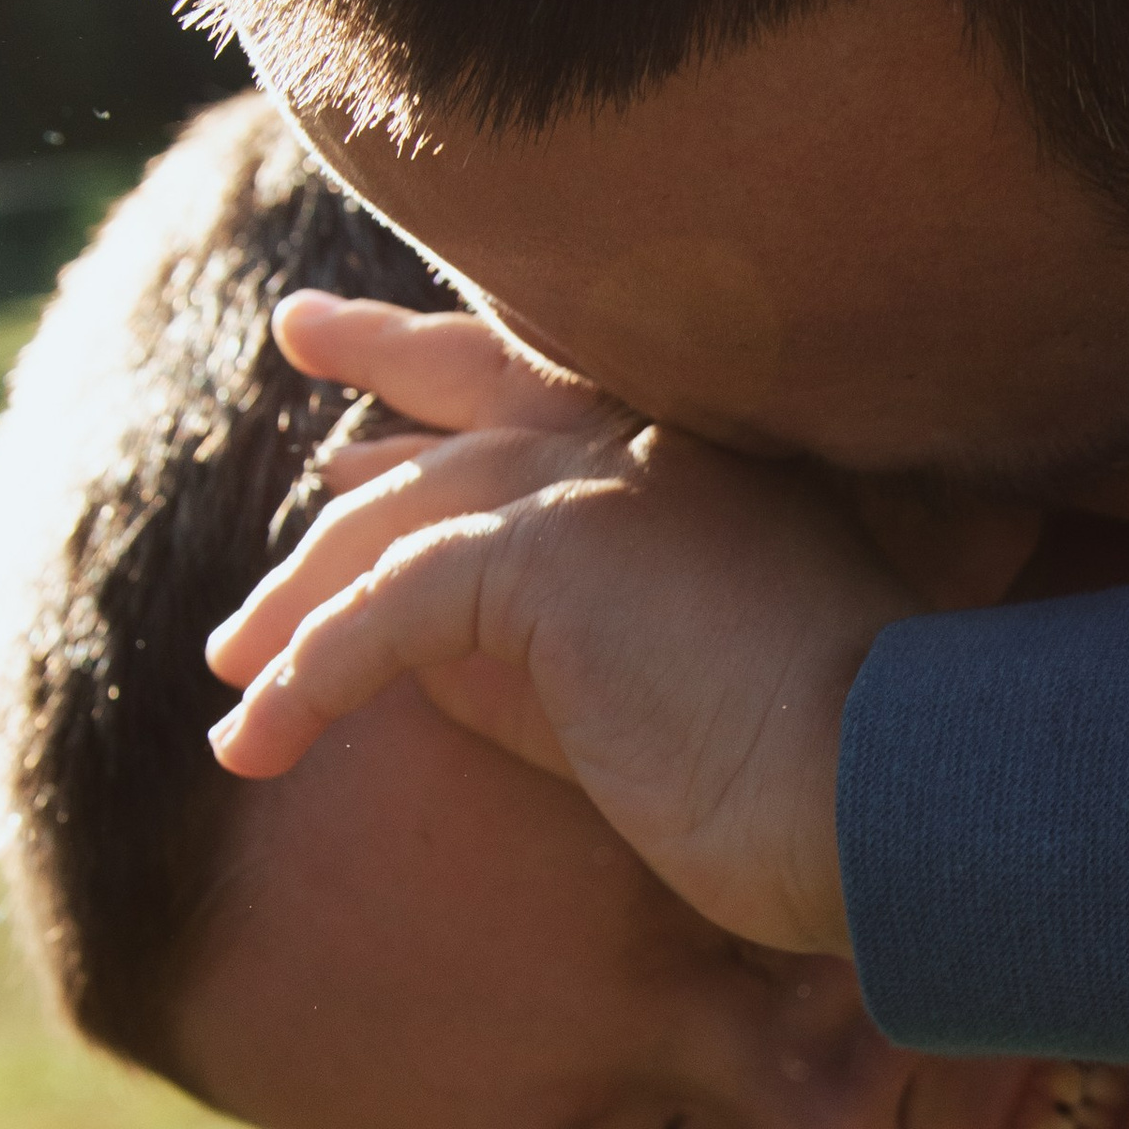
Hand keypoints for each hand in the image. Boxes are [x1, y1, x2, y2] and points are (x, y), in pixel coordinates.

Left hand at [204, 296, 910, 952]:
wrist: (898, 791)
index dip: (471, 363)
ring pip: (399, 513)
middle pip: (473, 381)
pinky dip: (309, 676)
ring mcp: (598, 484)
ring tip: (231, 669)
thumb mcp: (678, 685)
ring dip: (298, 600)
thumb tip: (432, 660)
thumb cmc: (838, 773)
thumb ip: (565, 650)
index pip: (565, 382)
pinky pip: (383, 609)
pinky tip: (258, 739)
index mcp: (708, 454)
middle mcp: (651, 441)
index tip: (390, 368)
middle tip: (301, 337)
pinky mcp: (547, 559)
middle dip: (376, 355)